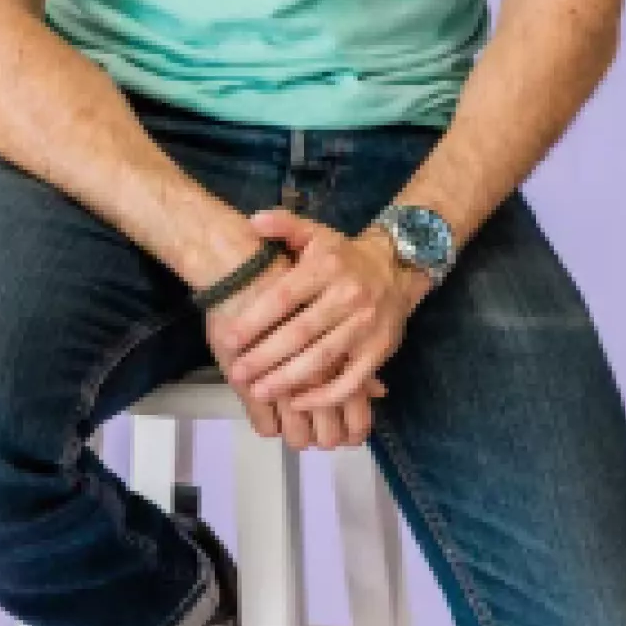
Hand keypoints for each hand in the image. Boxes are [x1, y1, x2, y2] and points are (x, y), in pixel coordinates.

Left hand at [202, 243, 386, 449]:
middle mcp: (348, 296)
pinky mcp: (379, 351)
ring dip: (288, 380)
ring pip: (323, 359)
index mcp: (327, 267)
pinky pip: (351, 381)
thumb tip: (252, 222)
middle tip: (237, 373)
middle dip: (265, 356)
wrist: (397, 268)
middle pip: (300, 333)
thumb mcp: (316, 233)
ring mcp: (366, 326)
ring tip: (258, 391)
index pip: (285, 296)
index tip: (228, 339)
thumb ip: (284, 225)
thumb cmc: (343, 256)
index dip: (255, 320)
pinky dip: (324, 396)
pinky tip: (298, 403)